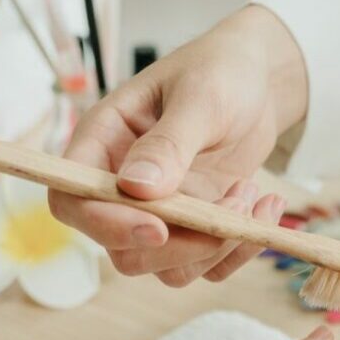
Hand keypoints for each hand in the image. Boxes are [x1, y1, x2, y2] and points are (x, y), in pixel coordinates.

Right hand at [51, 5, 307, 286]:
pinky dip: (240, 250)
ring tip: (250, 193)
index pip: (73, 201)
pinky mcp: (194, 229)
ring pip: (169, 267)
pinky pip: (208, 267)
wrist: (258, 82)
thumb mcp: (199, 96)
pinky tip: (265, 209)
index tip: (157, 227)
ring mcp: (160, 214)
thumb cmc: (219, 71)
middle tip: (230, 208)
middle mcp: (123, 188)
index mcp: (103, 144)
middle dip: (180, 247)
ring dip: (217, 246)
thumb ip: (168, 143)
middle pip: (123, 252)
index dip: (104, 224)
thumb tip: (136, 187)